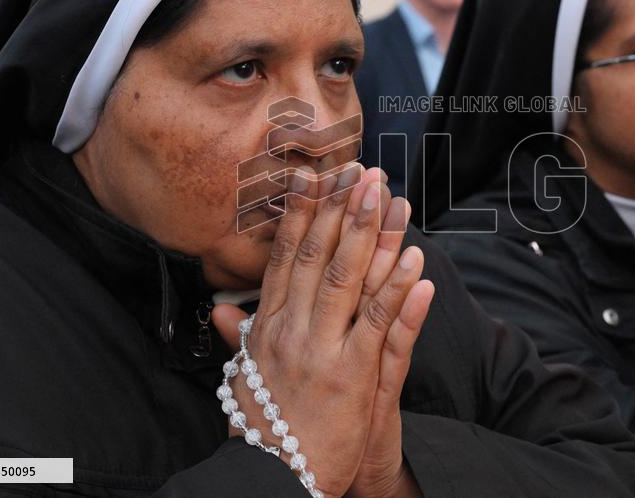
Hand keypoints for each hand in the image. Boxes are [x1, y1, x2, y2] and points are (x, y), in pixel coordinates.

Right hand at [212, 165, 427, 497]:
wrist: (270, 479)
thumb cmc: (264, 428)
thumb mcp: (245, 376)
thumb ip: (238, 338)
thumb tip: (219, 310)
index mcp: (268, 328)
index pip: (284, 256)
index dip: (301, 213)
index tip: (313, 175)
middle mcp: (290, 331)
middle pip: (316, 256)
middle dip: (340, 208)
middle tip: (360, 168)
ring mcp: (321, 351)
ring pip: (347, 278)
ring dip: (371, 232)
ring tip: (389, 195)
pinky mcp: (352, 376)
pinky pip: (378, 324)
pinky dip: (397, 289)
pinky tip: (414, 259)